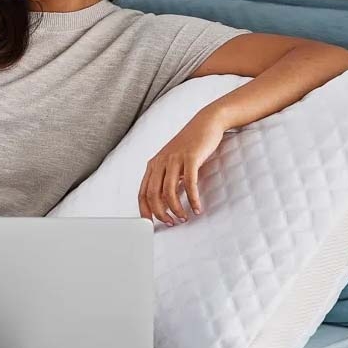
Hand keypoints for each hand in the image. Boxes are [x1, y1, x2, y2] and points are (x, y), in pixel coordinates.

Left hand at [138, 112, 226, 226]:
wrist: (205, 123)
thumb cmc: (190, 146)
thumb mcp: (173, 163)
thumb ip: (168, 180)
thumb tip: (166, 204)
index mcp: (153, 165)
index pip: (142, 193)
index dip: (145, 210)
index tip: (151, 224)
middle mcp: (160, 162)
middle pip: (152, 194)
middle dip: (160, 213)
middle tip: (171, 223)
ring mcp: (174, 159)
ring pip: (168, 191)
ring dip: (176, 208)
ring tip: (183, 218)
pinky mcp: (190, 157)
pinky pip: (189, 183)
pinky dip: (192, 199)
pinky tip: (197, 208)